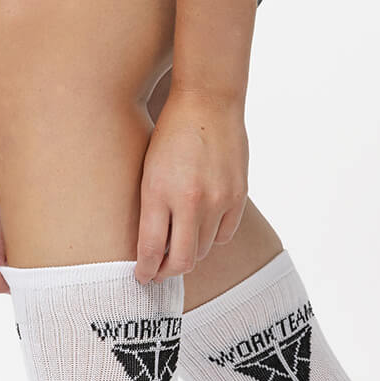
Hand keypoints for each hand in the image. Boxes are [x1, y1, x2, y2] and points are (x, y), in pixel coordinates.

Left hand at [136, 89, 247, 282]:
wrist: (208, 102)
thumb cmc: (170, 134)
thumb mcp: (148, 170)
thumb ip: (151, 210)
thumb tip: (153, 249)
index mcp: (159, 192)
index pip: (151, 249)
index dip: (145, 271)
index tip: (141, 278)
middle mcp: (191, 201)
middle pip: (180, 260)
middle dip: (166, 273)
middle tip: (158, 274)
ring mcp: (218, 200)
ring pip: (202, 250)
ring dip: (188, 255)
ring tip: (177, 252)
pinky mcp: (238, 196)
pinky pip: (224, 235)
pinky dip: (211, 239)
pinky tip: (201, 232)